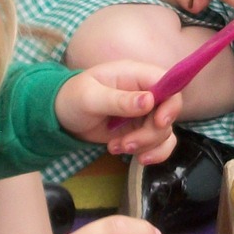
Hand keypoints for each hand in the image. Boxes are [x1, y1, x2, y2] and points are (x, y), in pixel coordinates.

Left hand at [56, 61, 181, 160]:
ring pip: (165, 132)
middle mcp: (146, 93)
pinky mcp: (142, 130)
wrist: (62, 117)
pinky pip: (160, 144)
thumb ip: (119, 100)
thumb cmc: (73, 98)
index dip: (171, 104)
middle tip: (126, 143)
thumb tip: (149, 100)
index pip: (169, 85)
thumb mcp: (91, 97)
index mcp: (136, 75)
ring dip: (146, 145)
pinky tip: (135, 158)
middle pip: (168, 114)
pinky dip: (152, 153)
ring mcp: (146, 113)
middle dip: (150, 134)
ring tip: (117, 147)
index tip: (159, 122)